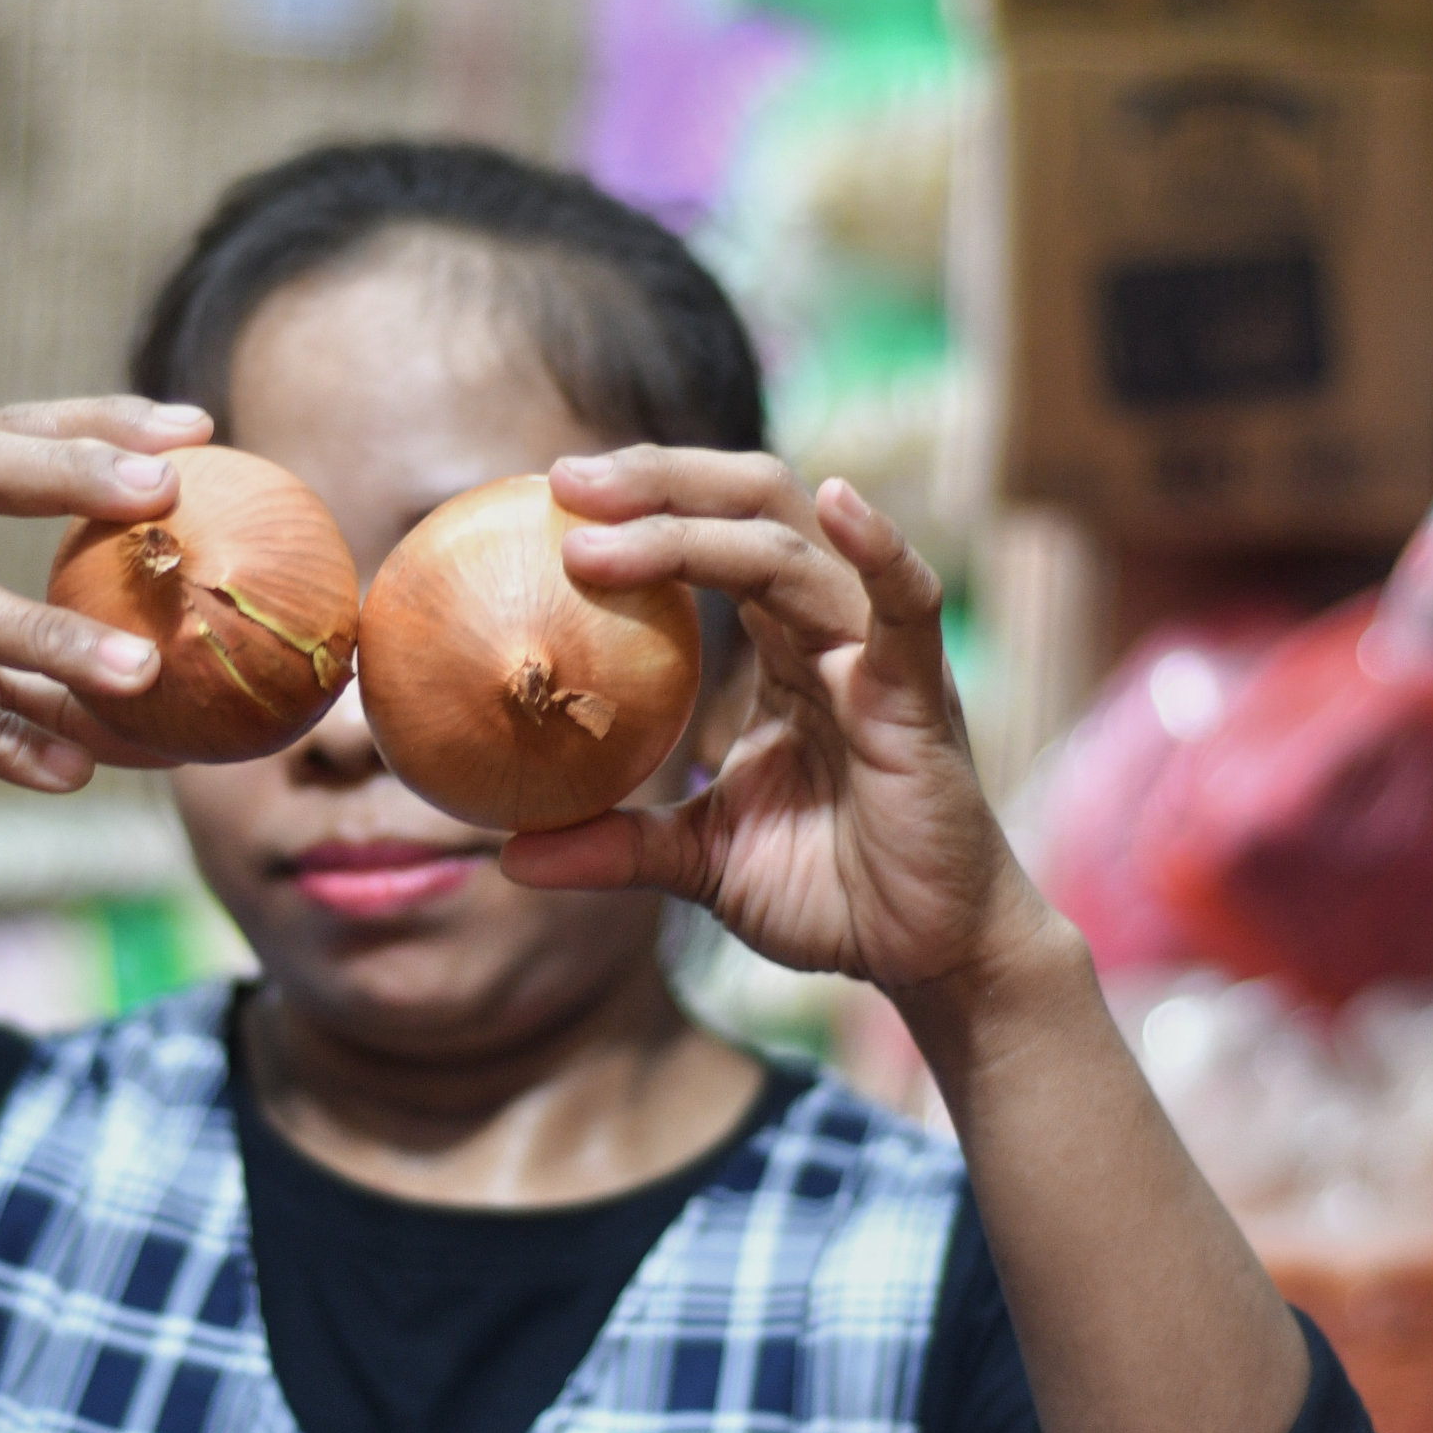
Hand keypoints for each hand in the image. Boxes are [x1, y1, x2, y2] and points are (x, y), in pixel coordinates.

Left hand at [500, 447, 1060, 1012]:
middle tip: (564, 481)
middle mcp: (831, 629)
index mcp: (785, 646)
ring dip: (690, 527)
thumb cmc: (829, 892)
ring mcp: (878, 654)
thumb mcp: (701, 859)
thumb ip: (616, 844)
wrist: (924, 952)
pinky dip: (880, 547)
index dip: (640, 504)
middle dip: (657, 479)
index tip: (548, 497)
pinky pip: (907, 604)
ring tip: (597, 528)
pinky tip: (840, 501)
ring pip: (788, 550)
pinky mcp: (920, 695)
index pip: (711, 536)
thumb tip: (508, 854)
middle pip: (749, 506)